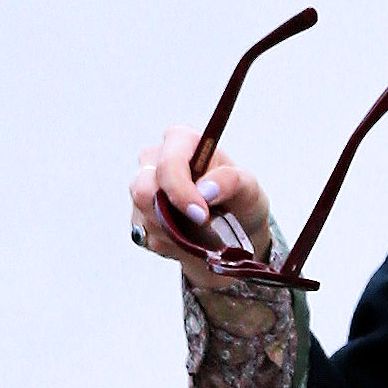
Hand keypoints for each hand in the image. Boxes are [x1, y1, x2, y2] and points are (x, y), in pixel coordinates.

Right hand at [129, 123, 273, 289]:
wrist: (235, 230)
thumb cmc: (239, 199)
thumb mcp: (249, 187)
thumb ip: (231, 182)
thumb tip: (206, 189)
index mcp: (181, 141)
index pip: (168, 165)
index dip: (181, 192)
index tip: (201, 215)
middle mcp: (155, 160)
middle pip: (144, 191)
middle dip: (172, 217)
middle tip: (202, 228)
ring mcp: (143, 188)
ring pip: (145, 218)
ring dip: (176, 234)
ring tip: (201, 232)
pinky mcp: (139, 217)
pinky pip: (147, 238)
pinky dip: (171, 246)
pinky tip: (189, 239)